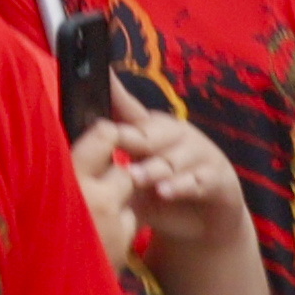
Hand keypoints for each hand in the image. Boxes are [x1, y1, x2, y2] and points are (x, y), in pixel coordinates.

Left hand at [85, 100, 244, 252]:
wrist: (206, 221)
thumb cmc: (162, 192)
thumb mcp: (135, 178)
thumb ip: (114, 163)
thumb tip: (76, 150)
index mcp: (151, 128)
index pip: (129, 110)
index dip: (115, 92)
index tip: (101, 74)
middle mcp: (175, 134)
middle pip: (149, 134)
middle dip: (130, 139)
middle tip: (114, 143)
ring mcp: (199, 153)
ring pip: (171, 159)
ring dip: (153, 169)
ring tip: (134, 176)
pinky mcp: (217, 178)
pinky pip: (197, 181)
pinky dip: (180, 186)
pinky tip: (164, 192)